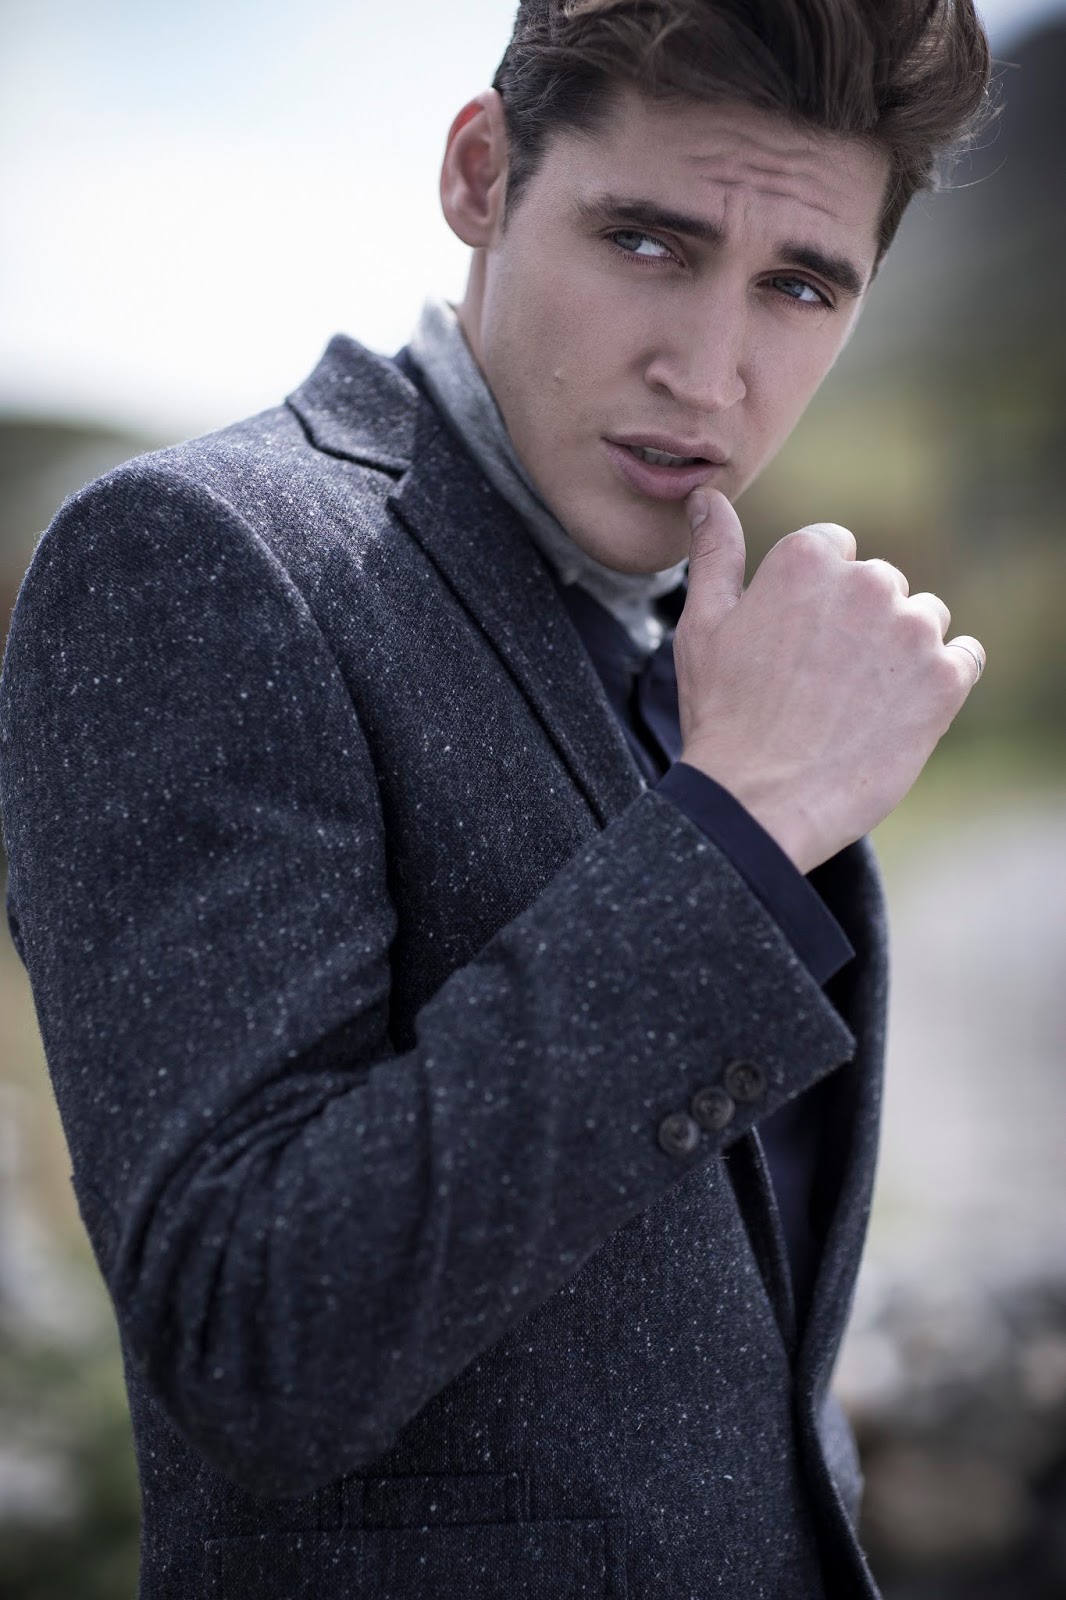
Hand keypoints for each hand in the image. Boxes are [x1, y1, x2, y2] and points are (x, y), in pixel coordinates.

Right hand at [674, 489, 984, 873]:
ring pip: (924, 620)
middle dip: (859, 625)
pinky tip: (897, 713)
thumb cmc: (723, 716)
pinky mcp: (946, 678)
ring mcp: (912, 629)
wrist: (759, 802)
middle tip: (820, 685)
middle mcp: (867, 581)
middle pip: (882, 585)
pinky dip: (940, 682)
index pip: (836, 550)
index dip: (815, 601)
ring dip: (900, 652)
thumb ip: (715, 554)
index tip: (797, 646)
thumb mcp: (702, 627)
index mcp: (807, 558)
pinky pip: (964, 658)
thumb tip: (708, 498)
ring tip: (856, 704)